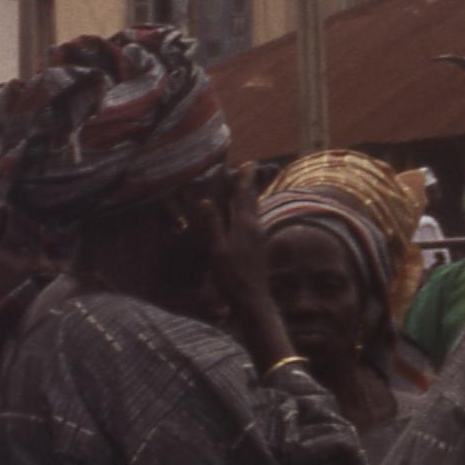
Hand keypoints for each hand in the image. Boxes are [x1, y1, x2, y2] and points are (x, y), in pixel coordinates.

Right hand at [202, 168, 294, 360]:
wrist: (254, 301)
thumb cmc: (232, 277)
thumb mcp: (217, 251)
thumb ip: (212, 225)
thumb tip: (205, 200)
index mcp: (245, 225)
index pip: (244, 195)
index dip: (244, 179)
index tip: (248, 162)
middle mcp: (256, 227)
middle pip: (252, 200)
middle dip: (250, 184)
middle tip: (249, 168)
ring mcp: (260, 238)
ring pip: (255, 210)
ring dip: (250, 197)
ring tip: (245, 188)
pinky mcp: (259, 248)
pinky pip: (254, 221)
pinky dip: (248, 212)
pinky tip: (244, 217)